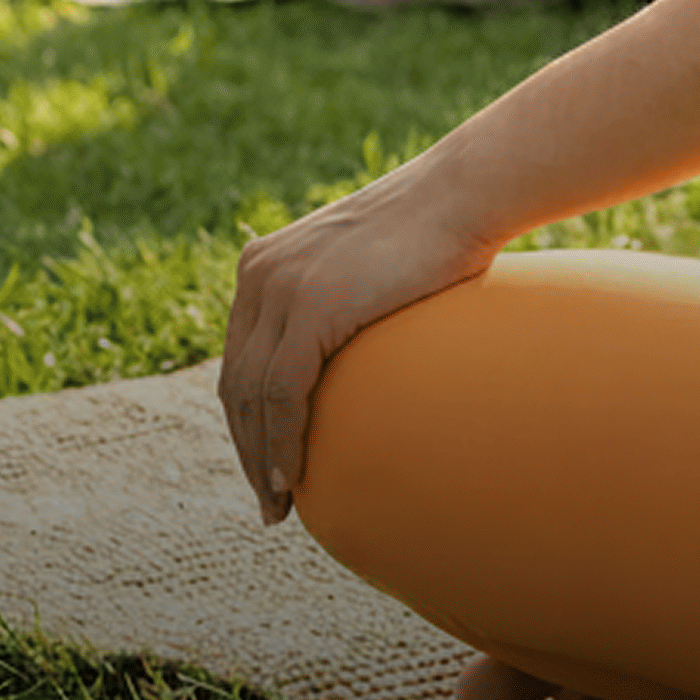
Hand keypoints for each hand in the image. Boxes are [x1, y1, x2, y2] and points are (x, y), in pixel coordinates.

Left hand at [220, 162, 496, 525]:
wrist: (464, 195)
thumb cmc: (440, 235)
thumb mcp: (369, 271)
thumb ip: (346, 307)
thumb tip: (360, 358)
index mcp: (264, 266)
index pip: (239, 359)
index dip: (246, 419)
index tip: (264, 464)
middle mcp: (260, 274)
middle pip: (235, 382)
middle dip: (247, 447)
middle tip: (269, 500)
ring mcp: (282, 288)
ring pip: (251, 395)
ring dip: (259, 458)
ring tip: (278, 504)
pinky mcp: (311, 306)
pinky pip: (283, 393)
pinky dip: (281, 443)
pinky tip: (290, 479)